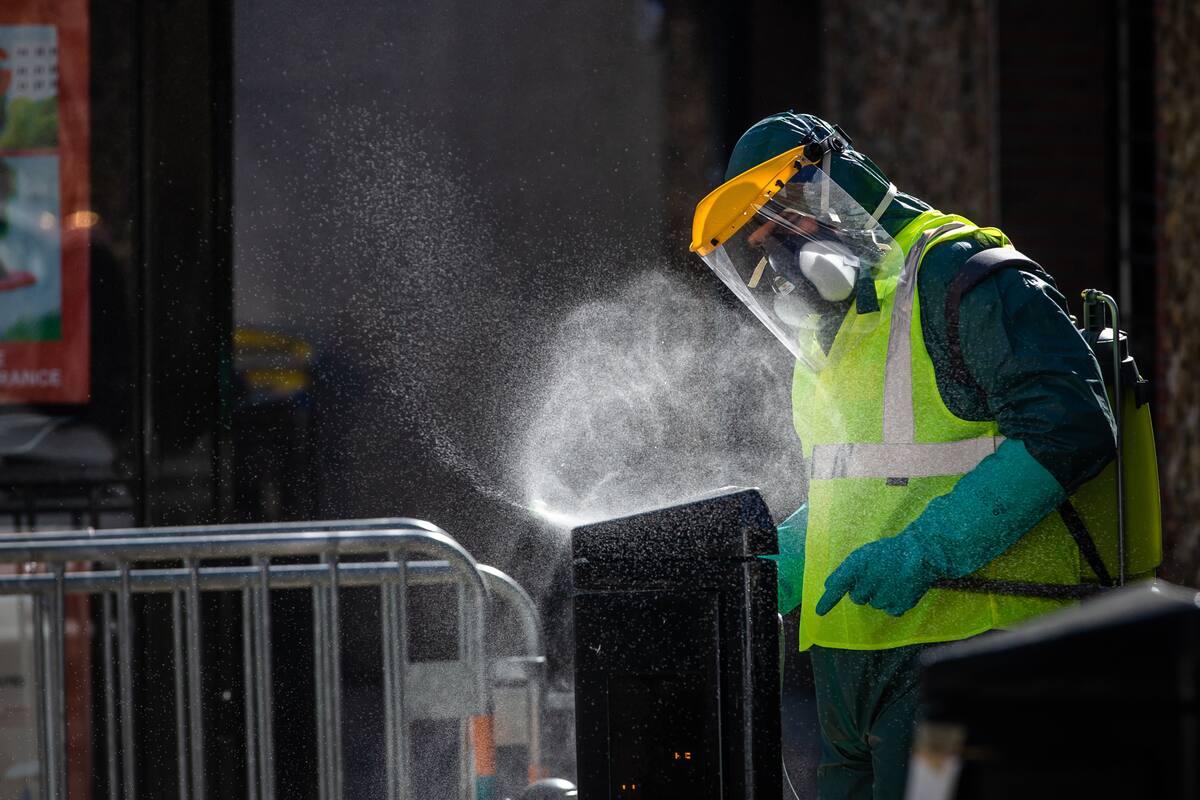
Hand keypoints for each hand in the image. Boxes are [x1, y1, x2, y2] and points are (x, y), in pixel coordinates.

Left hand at [814, 534, 938, 617]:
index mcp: (856, 566)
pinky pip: (890, 610)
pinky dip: (894, 602)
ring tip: (893, 580)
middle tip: (877, 576)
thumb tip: (829, 586)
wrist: (921, 552)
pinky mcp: (898, 606)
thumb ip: (846, 571)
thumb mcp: (864, 554)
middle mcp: (867, 583)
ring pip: (874, 604)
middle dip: (863, 590)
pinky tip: (902, 588)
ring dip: (880, 595)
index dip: (827, 601)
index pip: (837, 586)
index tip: (819, 612)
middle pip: (857, 598)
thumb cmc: (890, 551)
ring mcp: (883, 596)